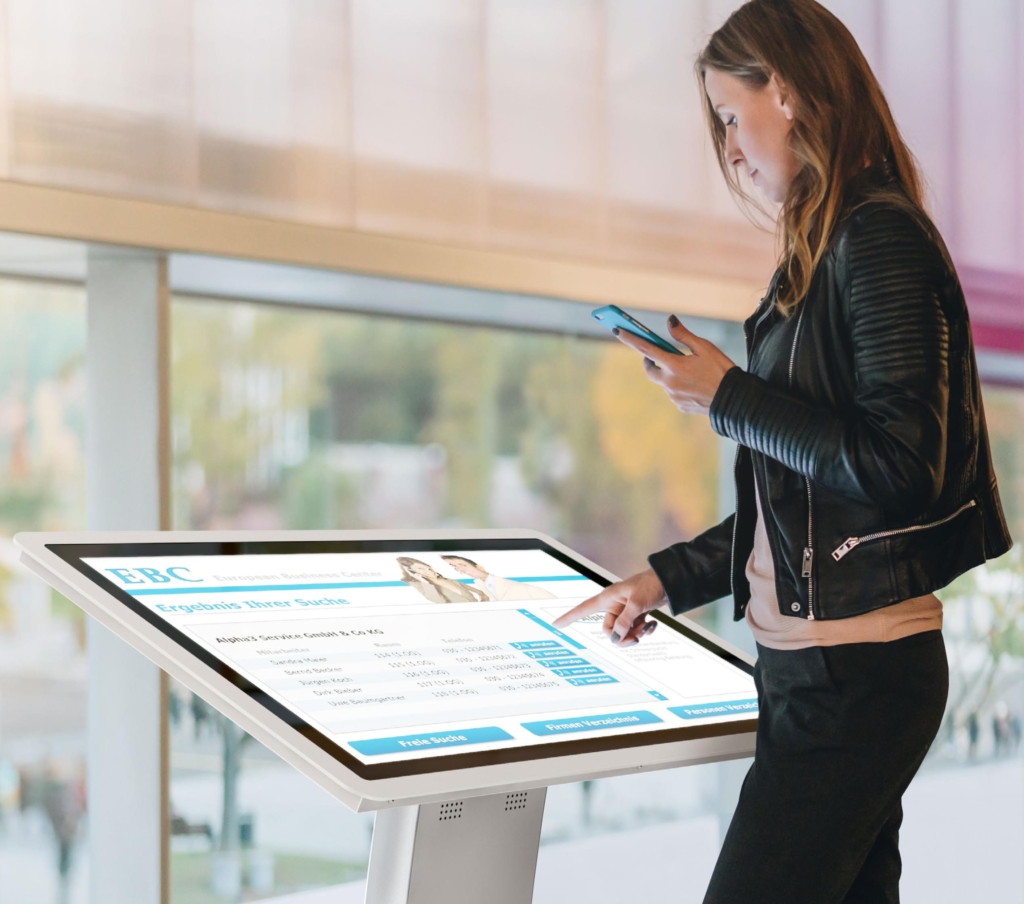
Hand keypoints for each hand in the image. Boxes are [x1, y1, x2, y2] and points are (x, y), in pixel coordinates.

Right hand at [552, 568, 666, 646]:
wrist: (669, 582)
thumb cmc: (650, 585)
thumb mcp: (636, 604)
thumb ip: (625, 622)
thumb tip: (616, 637)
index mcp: (608, 599)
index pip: (583, 609)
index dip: (569, 617)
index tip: (555, 624)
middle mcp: (614, 606)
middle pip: (609, 630)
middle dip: (622, 636)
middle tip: (635, 639)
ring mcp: (625, 611)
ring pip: (623, 632)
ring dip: (636, 633)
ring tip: (648, 626)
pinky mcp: (636, 615)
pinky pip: (634, 629)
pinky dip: (644, 630)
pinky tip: (653, 624)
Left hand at [615, 315, 735, 415]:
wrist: (733, 400)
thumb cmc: (721, 370)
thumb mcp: (705, 348)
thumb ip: (684, 335)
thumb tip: (670, 321)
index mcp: (674, 365)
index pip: (646, 348)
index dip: (630, 338)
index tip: (617, 329)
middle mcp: (670, 382)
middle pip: (650, 370)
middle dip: (649, 361)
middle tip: (657, 354)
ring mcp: (673, 396)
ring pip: (663, 382)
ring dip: (668, 374)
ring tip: (688, 370)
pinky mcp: (680, 406)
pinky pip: (673, 393)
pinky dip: (678, 386)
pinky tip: (694, 384)